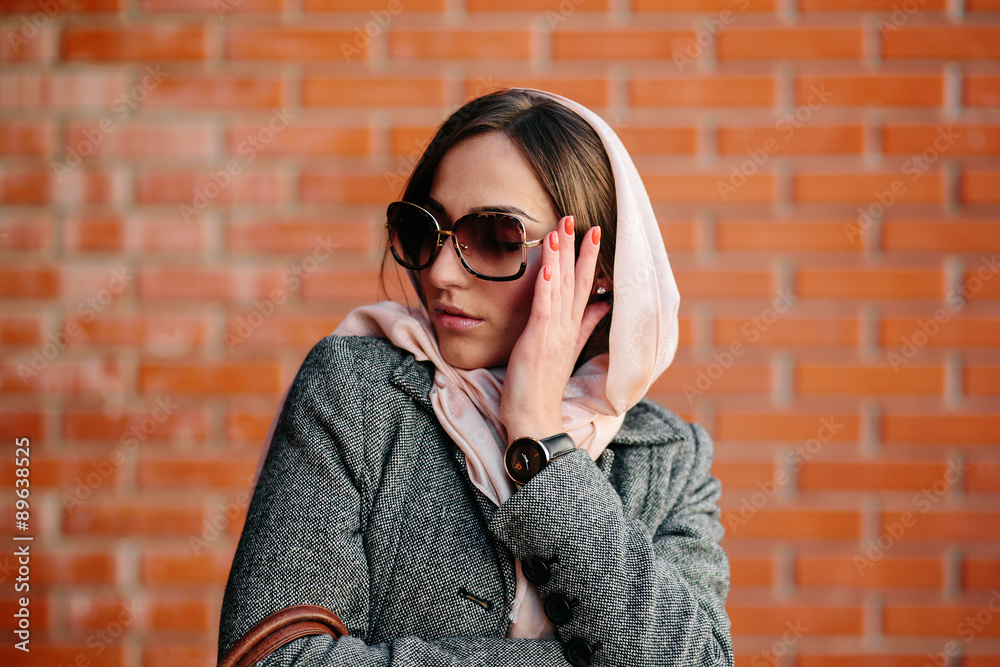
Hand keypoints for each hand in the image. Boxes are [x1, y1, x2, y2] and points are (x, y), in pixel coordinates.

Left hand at [500, 216, 611, 441]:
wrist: (535, 420)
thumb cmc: (542, 388)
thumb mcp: (566, 351)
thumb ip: (585, 326)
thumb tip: (602, 305)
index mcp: (572, 329)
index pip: (583, 287)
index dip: (587, 259)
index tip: (592, 232)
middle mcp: (567, 328)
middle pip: (575, 282)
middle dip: (578, 249)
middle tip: (580, 219)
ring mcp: (554, 334)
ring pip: (560, 288)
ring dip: (561, 258)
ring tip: (562, 230)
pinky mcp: (538, 341)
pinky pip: (544, 308)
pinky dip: (546, 286)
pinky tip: (547, 266)